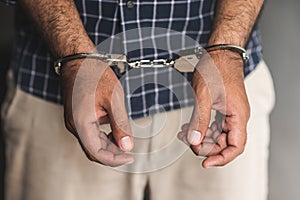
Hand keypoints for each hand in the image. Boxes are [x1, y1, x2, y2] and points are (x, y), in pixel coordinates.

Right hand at [61, 59, 133, 166]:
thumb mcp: (114, 99)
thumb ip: (121, 125)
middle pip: (93, 151)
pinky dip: (103, 137)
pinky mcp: (77, 118)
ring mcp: (74, 122)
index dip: (115, 159)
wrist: (79, 61)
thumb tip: (127, 146)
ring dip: (109, 146)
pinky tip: (114, 132)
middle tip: (130, 152)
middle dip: (113, 154)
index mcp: (81, 123)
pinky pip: (90, 134)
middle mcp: (74, 125)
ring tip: (125, 141)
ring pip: (92, 143)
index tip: (130, 157)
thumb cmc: (94, 75)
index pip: (97, 153)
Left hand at [178, 50, 249, 167]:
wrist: (219, 53)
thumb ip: (200, 119)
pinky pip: (213, 126)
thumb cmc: (216, 69)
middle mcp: (236, 118)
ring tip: (185, 133)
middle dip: (205, 146)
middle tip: (188, 142)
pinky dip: (201, 128)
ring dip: (201, 137)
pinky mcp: (223, 109)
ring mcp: (230, 114)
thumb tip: (194, 141)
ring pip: (217, 136)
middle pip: (224, 144)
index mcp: (238, 116)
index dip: (221, 158)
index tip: (205, 163)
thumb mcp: (204, 95)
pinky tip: (189, 127)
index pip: (236, 147)